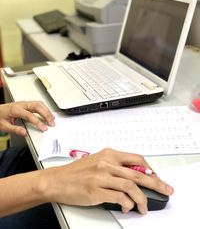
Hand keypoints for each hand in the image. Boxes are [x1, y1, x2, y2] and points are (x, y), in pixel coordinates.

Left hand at [0, 101, 54, 135]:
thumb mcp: (4, 126)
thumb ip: (15, 129)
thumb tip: (25, 133)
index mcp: (15, 110)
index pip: (30, 115)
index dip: (38, 122)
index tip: (44, 128)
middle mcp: (21, 105)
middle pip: (37, 107)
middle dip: (46, 114)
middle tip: (51, 123)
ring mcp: (24, 103)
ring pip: (39, 103)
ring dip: (47, 110)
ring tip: (52, 118)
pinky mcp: (26, 104)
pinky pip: (37, 103)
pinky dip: (44, 108)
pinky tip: (47, 113)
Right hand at [43, 148, 173, 213]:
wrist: (57, 180)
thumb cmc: (76, 171)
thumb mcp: (97, 162)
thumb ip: (114, 166)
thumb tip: (132, 175)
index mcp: (108, 154)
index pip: (136, 159)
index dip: (149, 169)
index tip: (155, 177)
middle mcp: (106, 164)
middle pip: (138, 173)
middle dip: (156, 183)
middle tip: (166, 189)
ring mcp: (101, 177)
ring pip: (131, 186)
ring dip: (142, 199)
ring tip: (144, 207)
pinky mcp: (96, 191)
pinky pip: (119, 198)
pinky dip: (128, 204)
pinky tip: (128, 207)